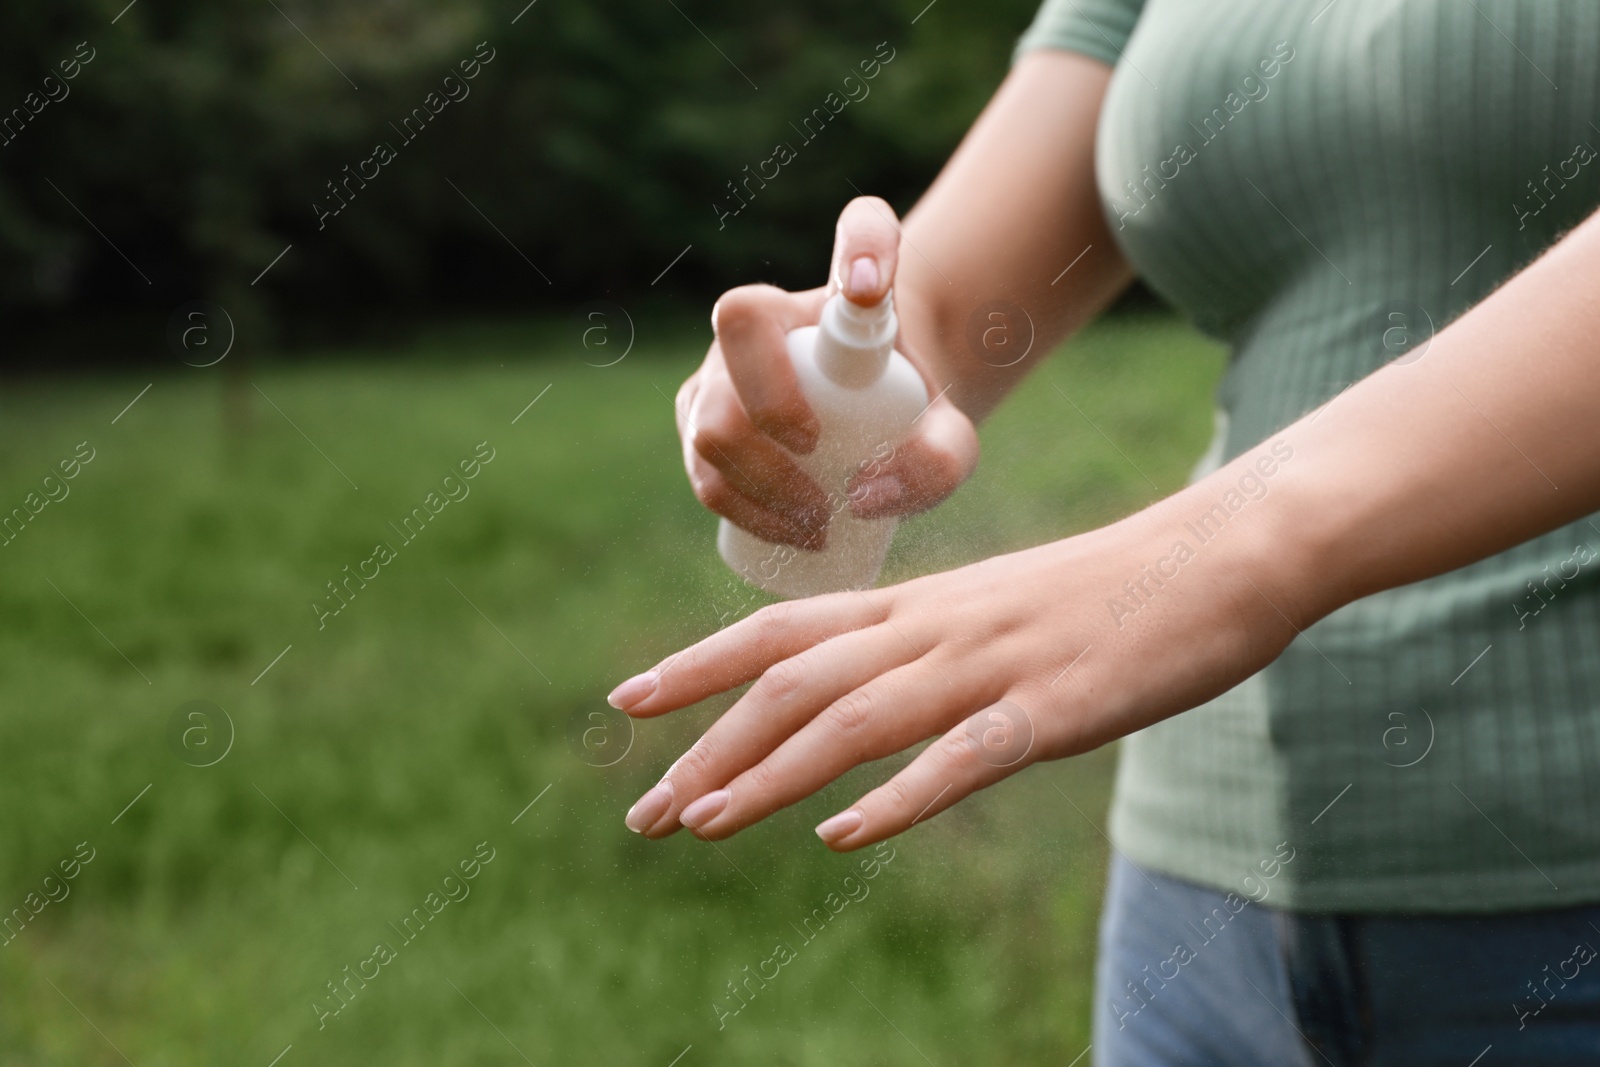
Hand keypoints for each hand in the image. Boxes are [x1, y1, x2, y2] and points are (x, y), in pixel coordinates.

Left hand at [609, 484, 1298, 849]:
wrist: (1221, 555)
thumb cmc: (1112, 590)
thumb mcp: (998, 610)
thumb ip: (930, 646)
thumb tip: (875, 693)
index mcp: (920, 605)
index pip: (782, 627)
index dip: (700, 664)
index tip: (629, 702)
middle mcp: (935, 627)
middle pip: (795, 680)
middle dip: (708, 745)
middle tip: (644, 811)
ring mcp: (991, 665)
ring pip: (855, 717)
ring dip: (770, 773)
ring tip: (702, 822)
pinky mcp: (1054, 708)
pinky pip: (963, 756)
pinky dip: (898, 797)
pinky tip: (843, 835)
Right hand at [674, 196, 978, 550]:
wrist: (871, 422)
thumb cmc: (908, 414)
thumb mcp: (948, 433)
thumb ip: (940, 458)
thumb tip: (860, 498)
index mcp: (835, 292)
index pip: (858, 230)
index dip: (863, 247)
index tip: (873, 291)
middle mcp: (759, 320)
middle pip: (739, 335)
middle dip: (777, 415)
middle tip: (836, 476)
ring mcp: (717, 372)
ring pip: (708, 422)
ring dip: (760, 487)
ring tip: (820, 525)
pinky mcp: (698, 424)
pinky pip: (701, 469)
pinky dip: (743, 511)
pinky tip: (788, 535)